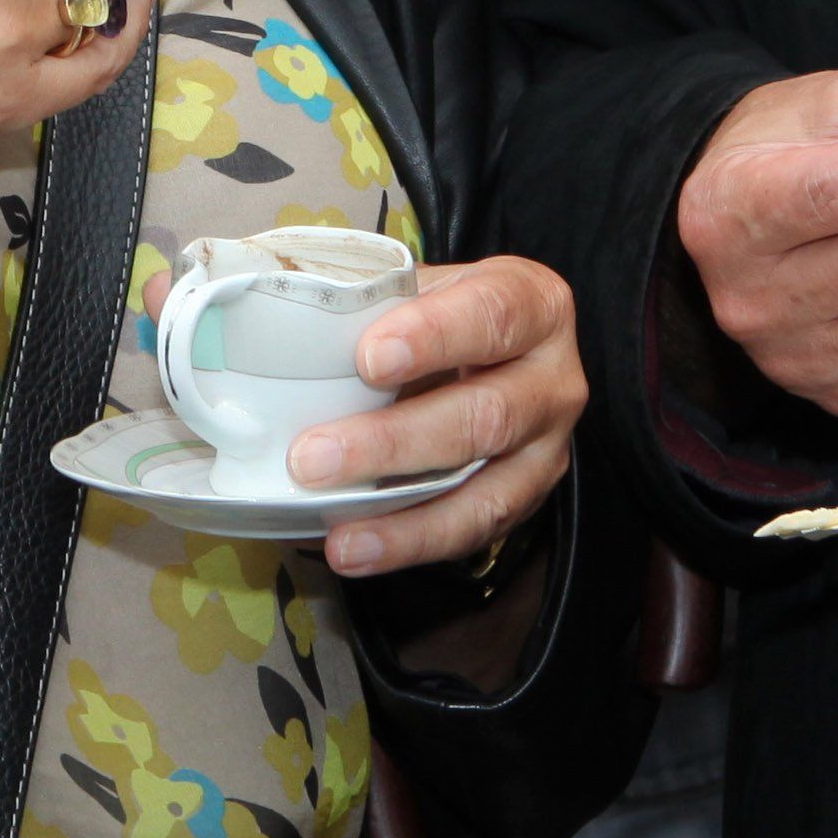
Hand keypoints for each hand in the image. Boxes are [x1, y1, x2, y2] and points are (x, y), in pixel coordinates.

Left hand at [287, 252, 579, 578]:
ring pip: (483, 490)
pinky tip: (358, 548)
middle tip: (313, 457)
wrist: (497, 352)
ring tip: (337, 532)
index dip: (434, 336)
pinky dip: (410, 542)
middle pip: (486, 415)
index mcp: (533, 305)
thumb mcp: (424, 288)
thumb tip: (284, 325)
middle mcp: (554, 379)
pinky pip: (472, 531)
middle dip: (394, 442)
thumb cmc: (446, 313)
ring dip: (402, 516)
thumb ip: (376, 304)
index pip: (492, 315)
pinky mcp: (525, 499)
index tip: (370, 358)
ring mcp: (545, 448)